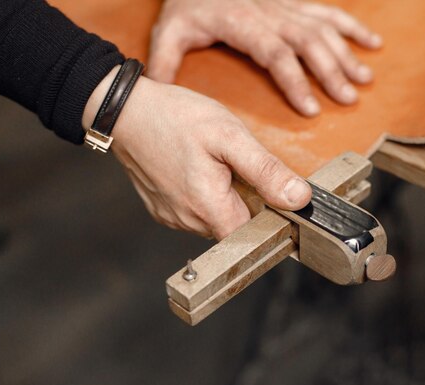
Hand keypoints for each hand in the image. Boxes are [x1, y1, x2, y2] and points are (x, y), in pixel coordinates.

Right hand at [83, 66, 311, 239]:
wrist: (125, 110)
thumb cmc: (175, 118)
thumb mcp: (230, 136)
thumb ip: (266, 171)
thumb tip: (299, 199)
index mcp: (209, 209)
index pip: (255, 234)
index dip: (269, 216)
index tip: (270, 193)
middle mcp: (188, 222)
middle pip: (235, 226)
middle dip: (245, 200)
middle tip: (236, 166)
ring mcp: (172, 217)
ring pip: (216, 217)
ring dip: (225, 196)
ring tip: (215, 164)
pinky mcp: (162, 209)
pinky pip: (195, 210)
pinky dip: (204, 194)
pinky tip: (197, 168)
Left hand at [147, 0, 381, 116]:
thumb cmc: (188, 2)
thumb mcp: (171, 29)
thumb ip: (166, 60)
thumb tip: (160, 92)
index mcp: (244, 24)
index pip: (276, 54)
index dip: (295, 81)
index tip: (312, 109)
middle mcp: (271, 14)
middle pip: (308, 42)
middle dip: (331, 71)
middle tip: (348, 99)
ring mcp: (286, 6)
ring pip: (323, 28)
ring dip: (347, 53)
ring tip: (364, 79)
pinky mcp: (294, 3)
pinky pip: (328, 12)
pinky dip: (352, 26)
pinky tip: (372, 43)